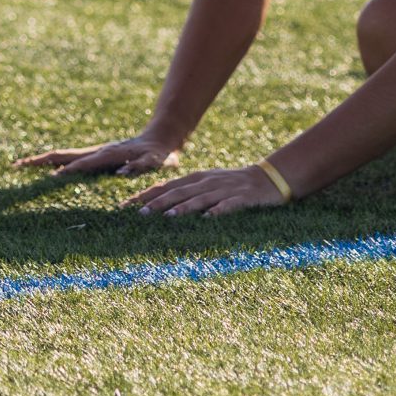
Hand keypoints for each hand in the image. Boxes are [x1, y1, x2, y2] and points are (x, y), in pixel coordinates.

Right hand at [15, 134, 183, 177]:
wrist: (162, 137)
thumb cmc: (160, 154)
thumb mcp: (155, 162)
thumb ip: (140, 166)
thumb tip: (121, 172)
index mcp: (107, 155)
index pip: (79, 163)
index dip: (64, 171)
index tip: (46, 179)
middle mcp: (96, 152)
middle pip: (62, 155)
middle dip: (39, 161)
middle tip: (16, 166)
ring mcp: (94, 152)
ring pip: (63, 156)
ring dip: (42, 161)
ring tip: (21, 166)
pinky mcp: (96, 155)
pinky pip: (71, 159)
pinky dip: (54, 163)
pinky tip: (47, 170)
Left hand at [125, 164, 287, 216]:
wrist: (267, 177)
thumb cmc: (233, 183)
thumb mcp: (207, 182)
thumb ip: (186, 190)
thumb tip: (160, 200)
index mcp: (197, 178)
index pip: (167, 186)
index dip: (147, 194)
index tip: (127, 204)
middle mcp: (207, 182)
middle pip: (179, 192)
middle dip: (158, 202)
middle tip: (139, 212)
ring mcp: (225, 189)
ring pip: (200, 198)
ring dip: (184, 207)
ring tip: (168, 216)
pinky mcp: (243, 198)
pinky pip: (229, 205)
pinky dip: (218, 211)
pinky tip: (208, 218)